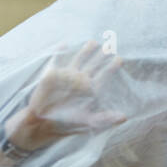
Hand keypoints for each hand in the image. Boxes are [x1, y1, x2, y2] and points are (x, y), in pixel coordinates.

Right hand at [10, 41, 125, 150]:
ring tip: (93, 42)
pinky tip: (63, 44)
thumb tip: (124, 117)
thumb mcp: (88, 123)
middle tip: (110, 45)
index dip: (110, 68)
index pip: (103, 77)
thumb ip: (105, 119)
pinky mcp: (52, 75)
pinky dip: (58, 52)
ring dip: (85, 51)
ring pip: (78, 60)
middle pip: (93, 66)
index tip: (119, 59)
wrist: (43, 124)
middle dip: (101, 56)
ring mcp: (66, 78)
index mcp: (89, 92)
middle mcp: (79, 83)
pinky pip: (56, 61)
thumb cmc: (66, 125)